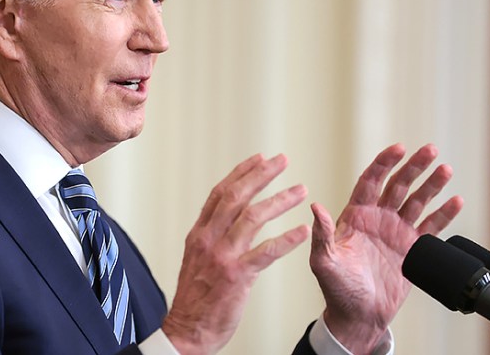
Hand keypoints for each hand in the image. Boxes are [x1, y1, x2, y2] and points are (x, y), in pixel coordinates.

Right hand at [163, 154, 310, 354]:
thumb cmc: (195, 299)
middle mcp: (208, 239)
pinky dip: (287, 239)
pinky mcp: (237, 277)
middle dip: (262, 175)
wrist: (187, 331)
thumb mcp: (196, 259)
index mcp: (199, 234)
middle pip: (237, 196)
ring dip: (280, 200)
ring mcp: (222, 257)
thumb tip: (225, 217)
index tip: (259, 158)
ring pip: (253, 217)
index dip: (241, 173)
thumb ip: (210, 237)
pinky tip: (303, 231)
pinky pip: (266, 252)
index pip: (220, 193)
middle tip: (282, 161)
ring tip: (301, 190)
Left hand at [309, 143, 462, 353]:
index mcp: (355, 215)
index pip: (371, 181)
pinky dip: (444, 214)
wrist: (358, 316)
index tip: (398, 148)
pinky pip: (431, 226)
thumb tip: (315, 206)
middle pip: (398, 184)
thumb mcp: (323, 261)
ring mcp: (397, 231)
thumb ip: (322, 234)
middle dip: (413, 167)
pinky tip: (456, 200)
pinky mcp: (413, 248)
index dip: (384, 163)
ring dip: (431, 185)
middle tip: (429, 150)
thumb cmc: (336, 289)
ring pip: (417, 201)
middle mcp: (378, 218)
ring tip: (446, 169)